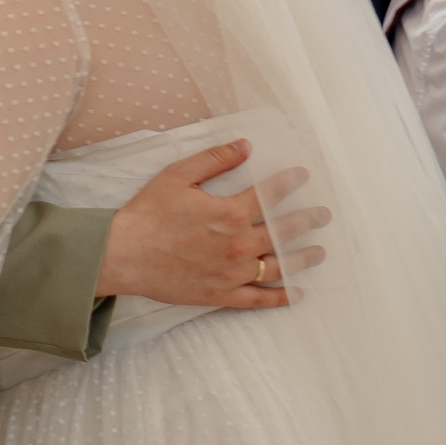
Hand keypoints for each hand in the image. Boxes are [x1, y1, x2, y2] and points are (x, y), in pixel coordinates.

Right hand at [96, 141, 331, 307]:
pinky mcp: (222, 294)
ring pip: (279, 266)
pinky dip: (281, 297)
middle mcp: (239, 244)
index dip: (290, 182)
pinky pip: (259, 299)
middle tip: (323, 215)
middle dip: (308, 220)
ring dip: (303, 258)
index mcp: (230, 212)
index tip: (303, 176)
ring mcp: (233, 273)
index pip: (271, 194)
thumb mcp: (178, 175)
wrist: (123, 254)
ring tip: (320, 252)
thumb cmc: (148, 214)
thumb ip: (215, 160)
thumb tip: (245, 145)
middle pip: (284, 231)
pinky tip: (297, 293)